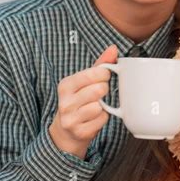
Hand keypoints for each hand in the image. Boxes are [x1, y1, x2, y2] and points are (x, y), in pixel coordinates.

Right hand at [49, 44, 117, 158]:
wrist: (66, 132)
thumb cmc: (78, 101)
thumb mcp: (84, 81)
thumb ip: (100, 64)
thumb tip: (113, 48)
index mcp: (65, 85)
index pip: (94, 73)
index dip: (104, 75)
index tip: (102, 78)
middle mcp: (65, 102)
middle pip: (100, 89)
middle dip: (104, 91)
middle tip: (98, 94)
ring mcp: (71, 119)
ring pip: (100, 106)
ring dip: (103, 107)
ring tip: (94, 107)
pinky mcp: (80, 132)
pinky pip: (102, 120)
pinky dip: (102, 119)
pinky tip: (93, 119)